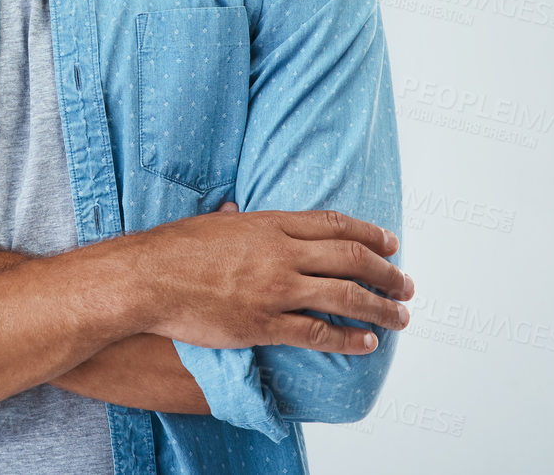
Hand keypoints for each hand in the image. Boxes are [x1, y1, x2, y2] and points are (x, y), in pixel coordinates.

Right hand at [123, 208, 413, 354]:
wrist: (148, 279)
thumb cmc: (173, 249)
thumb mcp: (212, 222)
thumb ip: (235, 219)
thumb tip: (238, 211)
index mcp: (271, 224)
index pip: (335, 225)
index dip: (369, 233)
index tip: (391, 243)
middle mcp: (282, 254)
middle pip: (351, 259)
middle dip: (386, 273)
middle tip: (405, 284)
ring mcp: (276, 289)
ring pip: (345, 297)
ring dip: (380, 307)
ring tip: (400, 316)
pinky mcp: (265, 324)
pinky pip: (317, 333)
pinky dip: (347, 339)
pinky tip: (367, 342)